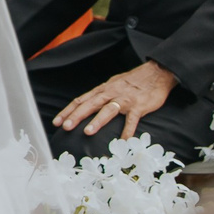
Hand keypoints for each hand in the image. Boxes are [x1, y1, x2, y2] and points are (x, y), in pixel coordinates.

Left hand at [55, 60, 178, 140]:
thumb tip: (87, 105)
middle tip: (65, 127)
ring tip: (87, 132)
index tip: (57, 122)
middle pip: (90, 104)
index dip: (68, 111)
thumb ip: (100, 95)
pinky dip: (127, 130)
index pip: (81, 100)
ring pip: (108, 110)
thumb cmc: (132, 81)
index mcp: (102, 90)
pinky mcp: (139, 106)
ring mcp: (125, 100)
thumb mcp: (112, 85)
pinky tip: (123, 140)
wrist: (155, 73)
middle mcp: (111, 93)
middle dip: (76, 116)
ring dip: (97, 121)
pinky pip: (132, 119)